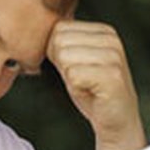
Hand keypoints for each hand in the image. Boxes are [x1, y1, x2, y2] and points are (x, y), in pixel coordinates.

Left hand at [47, 20, 145, 149]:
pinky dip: (76, 88)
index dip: (57, 54)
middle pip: (59, 41)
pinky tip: (92, 92)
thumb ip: (61, 43)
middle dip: (62, 65)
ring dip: (70, 77)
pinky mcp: (112, 75)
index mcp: (103, 31)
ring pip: (65, 57)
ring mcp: (114, 56)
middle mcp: (111, 39)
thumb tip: (34, 28)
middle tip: (81, 79)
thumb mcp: (74, 61)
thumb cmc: (91, 91)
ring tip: (87, 84)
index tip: (76, 69)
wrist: (116, 121)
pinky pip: (73, 75)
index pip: (58, 29)